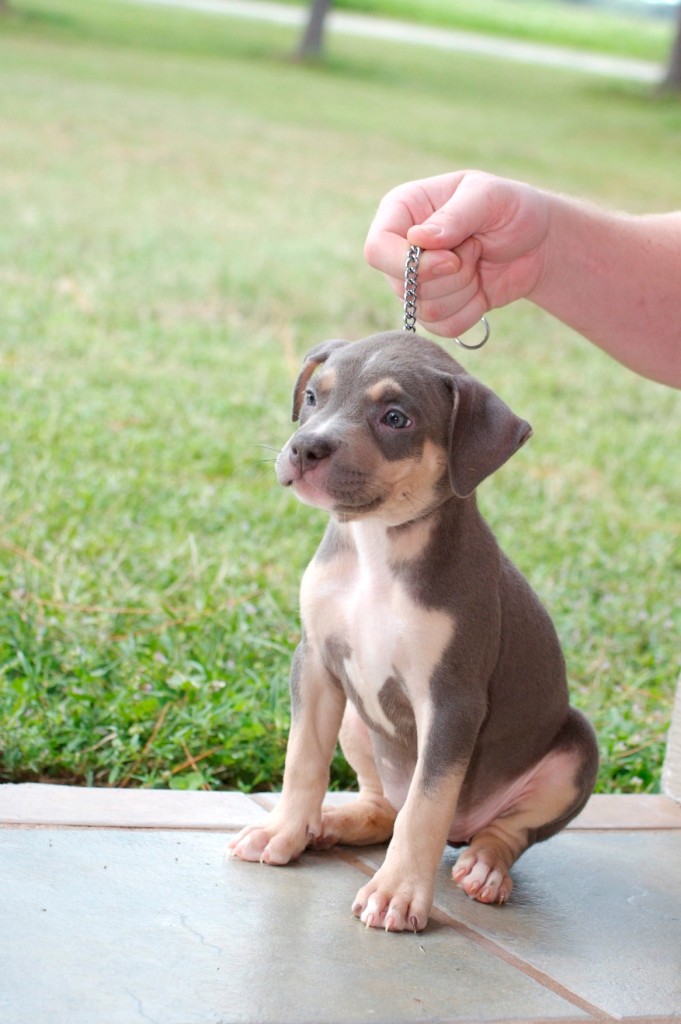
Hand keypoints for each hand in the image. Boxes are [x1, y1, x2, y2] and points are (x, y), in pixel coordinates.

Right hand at [364, 170, 550, 337]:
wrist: (538, 243)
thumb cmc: (512, 208)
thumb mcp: (489, 197)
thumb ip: (455, 216)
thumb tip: (416, 239)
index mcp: (402, 210)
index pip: (377, 249)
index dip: (408, 264)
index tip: (451, 259)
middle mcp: (399, 248)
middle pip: (403, 286)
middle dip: (452, 276)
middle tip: (476, 249)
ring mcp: (414, 282)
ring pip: (424, 311)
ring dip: (464, 291)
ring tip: (479, 262)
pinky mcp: (434, 310)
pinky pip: (442, 329)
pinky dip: (470, 312)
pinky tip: (480, 289)